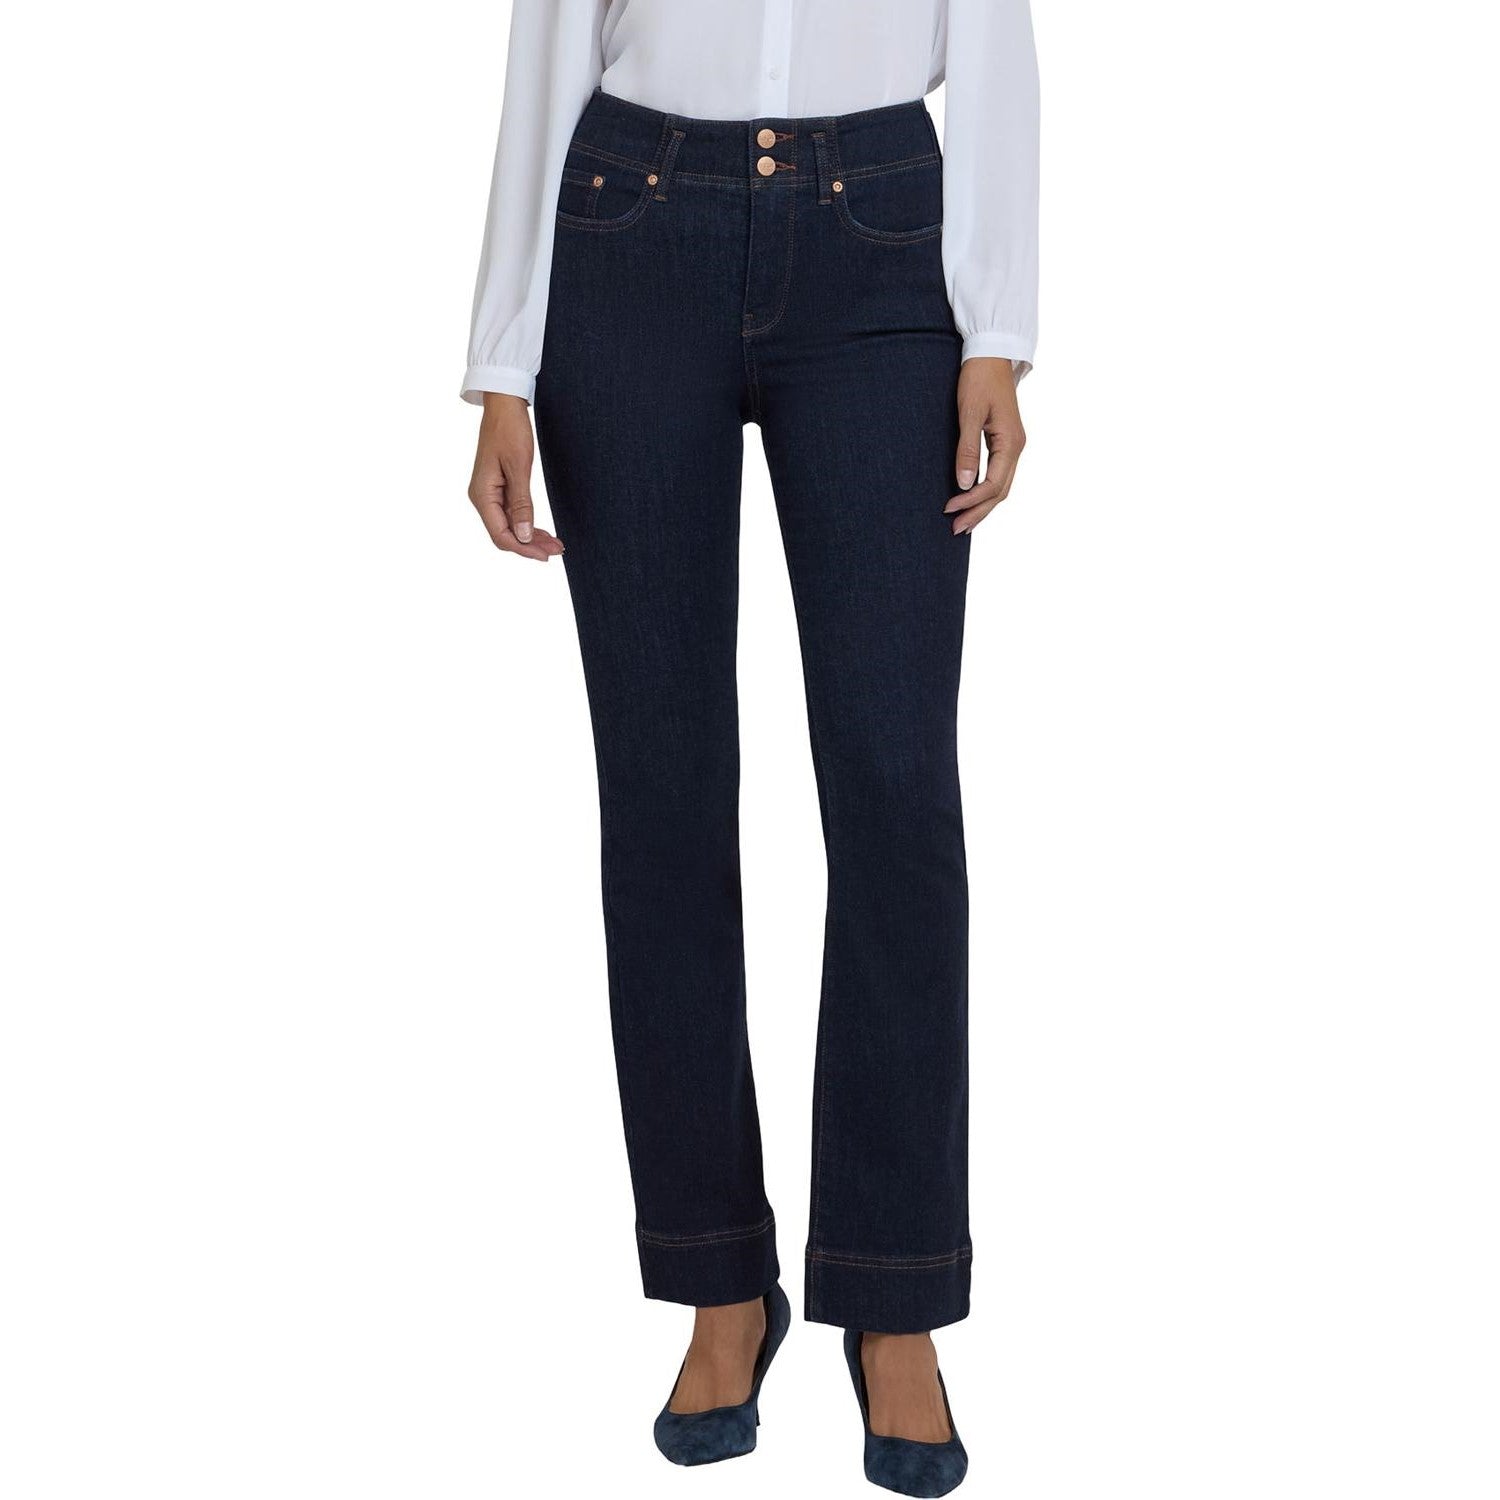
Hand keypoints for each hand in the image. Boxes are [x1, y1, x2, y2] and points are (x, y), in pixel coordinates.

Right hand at [468, 393, 564, 559]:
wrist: (504, 406)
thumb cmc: (510, 430)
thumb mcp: (519, 467)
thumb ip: (522, 504)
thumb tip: (524, 536)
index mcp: (482, 494)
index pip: (501, 534)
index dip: (523, 549)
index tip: (546, 555)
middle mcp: (482, 498)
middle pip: (505, 534)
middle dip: (531, 545)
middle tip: (558, 550)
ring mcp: (490, 494)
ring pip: (510, 526)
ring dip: (531, 537)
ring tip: (555, 544)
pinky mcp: (499, 489)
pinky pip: (512, 514)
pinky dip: (528, 524)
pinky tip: (543, 531)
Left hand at [945, 358, 1025, 534]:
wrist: (991, 353)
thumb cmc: (979, 379)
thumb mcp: (970, 412)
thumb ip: (967, 449)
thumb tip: (963, 483)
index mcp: (1011, 442)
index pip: (993, 484)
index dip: (971, 501)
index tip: (948, 510)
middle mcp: (1016, 447)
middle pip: (1000, 492)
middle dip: (978, 512)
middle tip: (955, 530)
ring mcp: (1013, 445)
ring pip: (1001, 486)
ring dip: (982, 506)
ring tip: (963, 523)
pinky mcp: (1005, 441)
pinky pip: (999, 475)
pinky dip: (985, 491)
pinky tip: (972, 499)